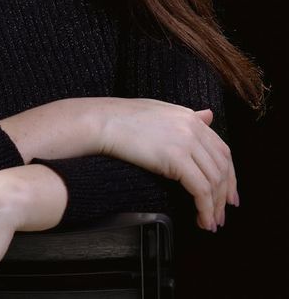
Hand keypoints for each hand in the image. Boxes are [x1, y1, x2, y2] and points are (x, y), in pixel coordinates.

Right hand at [97, 98, 237, 231]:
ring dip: (215, 206)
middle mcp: (193, 128)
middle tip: (221, 214)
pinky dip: (205, 208)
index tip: (229, 195)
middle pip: (222, 167)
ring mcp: (187, 142)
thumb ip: (188, 117)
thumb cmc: (123, 118)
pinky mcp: (177, 158)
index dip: (230, 176)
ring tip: (210, 222)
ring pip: (214, 181)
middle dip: (224, 195)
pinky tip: (202, 219)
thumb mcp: (161, 112)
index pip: (222, 150)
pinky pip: (201, 189)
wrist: (104, 122)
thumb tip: (209, 116)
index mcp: (190, 117)